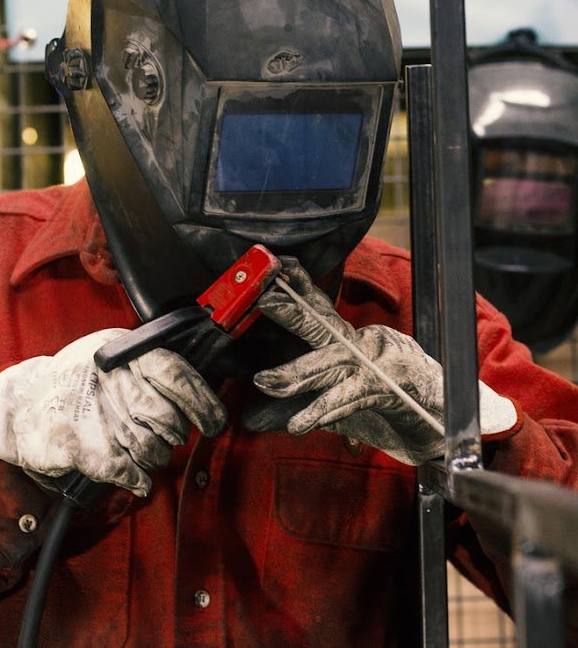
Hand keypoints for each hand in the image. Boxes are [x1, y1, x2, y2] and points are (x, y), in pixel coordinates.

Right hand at [0, 329, 226, 495]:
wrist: (23, 402)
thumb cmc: (77, 380)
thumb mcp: (114, 354)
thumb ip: (154, 367)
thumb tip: (200, 392)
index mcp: (125, 352)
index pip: (178, 375)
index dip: (202, 402)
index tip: (215, 421)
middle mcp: (112, 379)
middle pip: (168, 417)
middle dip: (175, 433)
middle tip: (169, 433)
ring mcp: (94, 412)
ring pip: (151, 448)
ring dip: (156, 457)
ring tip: (145, 450)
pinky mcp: (78, 445)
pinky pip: (126, 470)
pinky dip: (137, 478)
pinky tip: (137, 476)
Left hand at [253, 259, 516, 464]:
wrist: (441, 420)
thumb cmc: (386, 406)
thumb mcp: (336, 405)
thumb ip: (292, 407)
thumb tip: (248, 420)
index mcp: (352, 341)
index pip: (321, 310)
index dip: (300, 286)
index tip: (280, 265)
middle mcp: (363, 346)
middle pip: (324, 326)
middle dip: (293, 313)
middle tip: (265, 301)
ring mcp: (376, 366)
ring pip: (332, 363)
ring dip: (297, 373)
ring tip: (265, 381)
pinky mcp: (385, 391)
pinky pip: (349, 397)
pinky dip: (323, 409)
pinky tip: (299, 422)